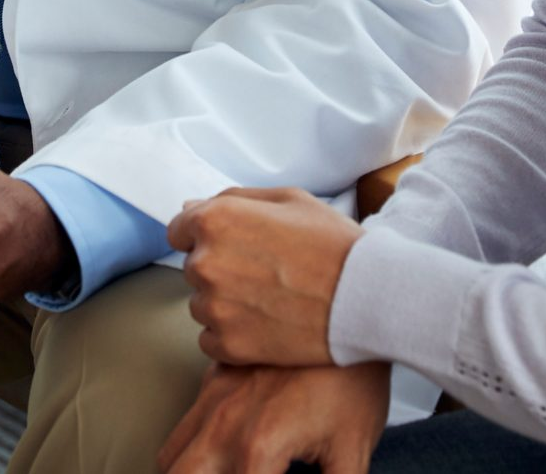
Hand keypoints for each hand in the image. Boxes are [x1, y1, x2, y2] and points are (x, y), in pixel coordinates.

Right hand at [158, 362, 390, 473]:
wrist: (351, 308)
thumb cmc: (355, 381)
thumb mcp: (352, 452)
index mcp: (256, 447)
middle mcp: (224, 421)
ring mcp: (216, 393)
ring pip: (170, 452)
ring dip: (190, 469)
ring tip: (224, 470)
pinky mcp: (217, 373)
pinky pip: (186, 419)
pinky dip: (195, 444)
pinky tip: (225, 448)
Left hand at [168, 187, 361, 366]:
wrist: (366, 297)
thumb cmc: (333, 244)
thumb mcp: (290, 200)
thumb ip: (235, 199)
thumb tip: (192, 208)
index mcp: (216, 221)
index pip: (179, 229)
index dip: (206, 235)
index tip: (234, 246)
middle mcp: (206, 263)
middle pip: (193, 267)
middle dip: (221, 268)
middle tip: (266, 272)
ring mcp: (214, 307)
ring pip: (202, 305)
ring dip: (226, 303)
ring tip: (271, 299)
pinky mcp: (228, 344)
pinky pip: (210, 340)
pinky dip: (232, 335)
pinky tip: (266, 325)